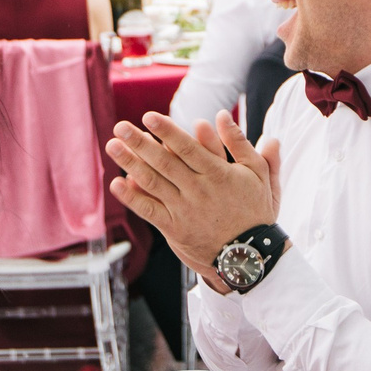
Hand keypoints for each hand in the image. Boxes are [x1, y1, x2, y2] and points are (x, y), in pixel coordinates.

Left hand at [106, 112, 277, 273]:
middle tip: (120, 127)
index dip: (167, 131)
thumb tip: (222, 115)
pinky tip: (117, 184)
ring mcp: (184, 210)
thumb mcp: (259, 173)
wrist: (249, 254)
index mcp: (218, 174)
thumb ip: (241, 143)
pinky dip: (132, 198)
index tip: (148, 116)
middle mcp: (198, 190)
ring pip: (153, 183)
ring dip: (130, 164)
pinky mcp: (175, 228)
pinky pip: (150, 211)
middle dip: (140, 143)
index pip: (187, 148)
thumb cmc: (254, 210)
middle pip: (164, 162)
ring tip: (112, 147)